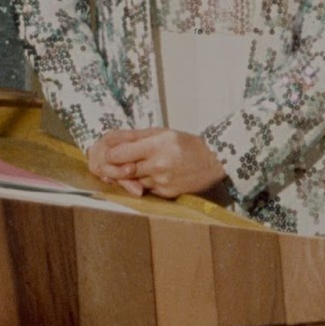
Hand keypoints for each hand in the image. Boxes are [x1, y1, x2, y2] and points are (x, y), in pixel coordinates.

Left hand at [87, 127, 225, 198]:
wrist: (213, 162)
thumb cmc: (187, 144)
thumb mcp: (162, 132)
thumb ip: (135, 136)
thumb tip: (110, 139)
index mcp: (156, 146)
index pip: (118, 154)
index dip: (111, 154)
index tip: (112, 153)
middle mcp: (158, 165)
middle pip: (122, 170)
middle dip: (116, 168)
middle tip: (116, 163)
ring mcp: (162, 181)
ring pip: (132, 181)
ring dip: (131, 176)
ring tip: (141, 167)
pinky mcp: (166, 193)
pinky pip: (146, 189)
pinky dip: (145, 183)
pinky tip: (154, 175)